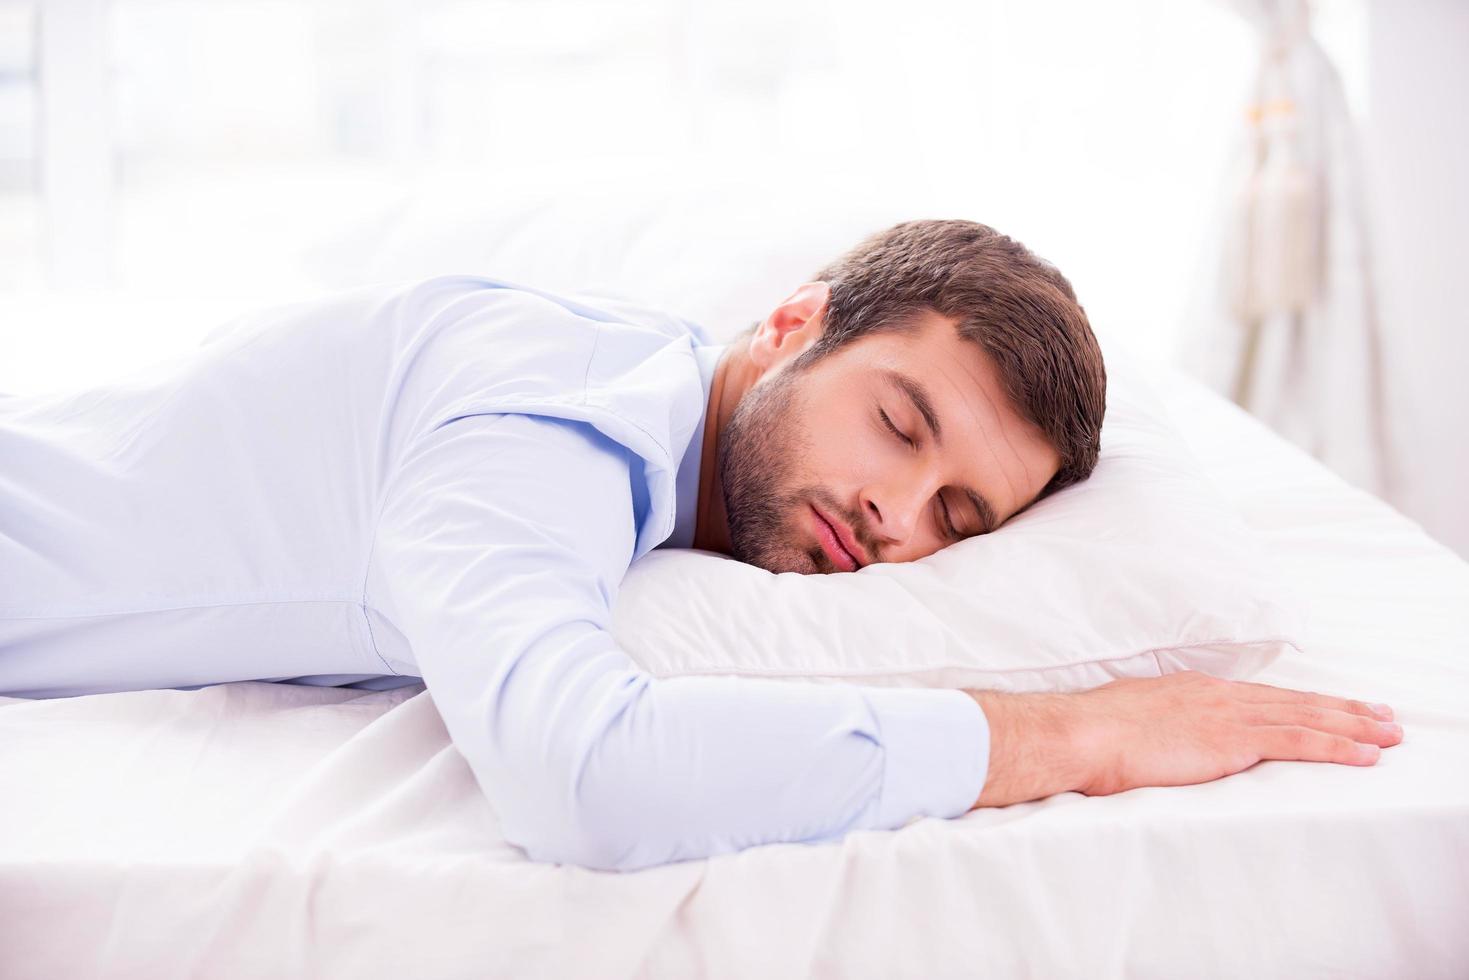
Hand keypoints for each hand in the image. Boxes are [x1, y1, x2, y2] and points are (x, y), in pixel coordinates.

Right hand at [1070, 670, 1401, 796]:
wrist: (1081, 733)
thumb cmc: (1091, 734)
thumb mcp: (1127, 718)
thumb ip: (1154, 725)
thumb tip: (1154, 736)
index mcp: (1194, 691)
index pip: (1262, 697)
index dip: (1303, 703)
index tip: (1333, 706)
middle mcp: (1218, 696)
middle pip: (1294, 701)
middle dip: (1342, 709)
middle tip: (1382, 715)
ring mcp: (1228, 715)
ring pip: (1307, 717)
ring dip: (1354, 725)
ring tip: (1389, 733)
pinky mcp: (1232, 740)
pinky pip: (1299, 742)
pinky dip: (1337, 745)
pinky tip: (1366, 753)